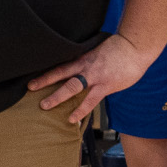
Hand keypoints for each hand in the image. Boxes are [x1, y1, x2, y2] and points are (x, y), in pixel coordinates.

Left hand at [28, 33, 150, 122]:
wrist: (136, 47)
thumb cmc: (123, 48)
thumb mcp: (102, 49)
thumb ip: (93, 58)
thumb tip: (86, 62)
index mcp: (84, 57)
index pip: (61, 63)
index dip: (47, 70)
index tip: (35, 76)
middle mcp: (86, 66)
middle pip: (61, 73)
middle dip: (44, 81)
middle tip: (30, 88)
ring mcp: (95, 76)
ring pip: (71, 86)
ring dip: (57, 96)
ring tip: (44, 106)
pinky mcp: (106, 86)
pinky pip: (90, 100)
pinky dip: (80, 110)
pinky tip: (72, 119)